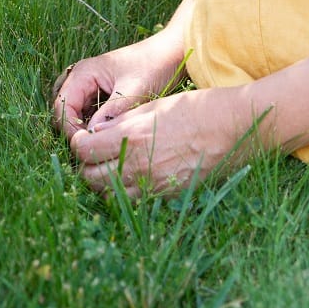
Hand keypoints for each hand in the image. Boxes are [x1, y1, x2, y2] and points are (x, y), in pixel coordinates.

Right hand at [52, 32, 186, 138]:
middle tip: (92, 148)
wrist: (173, 53)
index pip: (61, 106)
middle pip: (64, 112)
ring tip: (100, 144)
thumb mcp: (134, 90)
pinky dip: (93, 126)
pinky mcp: (100, 95)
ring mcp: (90, 87)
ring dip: (83, 130)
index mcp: (83, 73)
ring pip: (75, 115)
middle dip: (74, 131)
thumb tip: (92, 136)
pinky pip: (88, 115)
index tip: (86, 144)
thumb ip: (112, 112)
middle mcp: (81, 79)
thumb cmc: (155, 66)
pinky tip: (107, 136)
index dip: (69, 128)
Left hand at [69, 86, 256, 196]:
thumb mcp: (151, 106)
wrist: (230, 127)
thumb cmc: (192, 109)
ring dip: (104, 183)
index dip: (78, 145)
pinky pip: (134, 201)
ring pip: (109, 195)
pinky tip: (132, 178)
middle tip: (93, 156)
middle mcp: (138, 166)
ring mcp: (153, 185)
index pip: (84, 151)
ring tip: (110, 168)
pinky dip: (126, 193)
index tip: (83, 140)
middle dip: (86, 167)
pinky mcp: (167, 195)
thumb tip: (94, 134)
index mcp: (130, 138)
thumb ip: (119, 123)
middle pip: (90, 178)